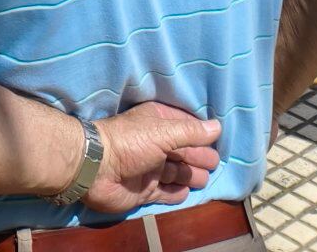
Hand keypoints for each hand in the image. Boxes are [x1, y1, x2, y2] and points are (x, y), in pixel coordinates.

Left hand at [85, 103, 220, 211]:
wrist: (98, 168)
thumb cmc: (130, 142)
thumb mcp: (162, 132)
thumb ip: (190, 132)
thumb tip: (217, 127)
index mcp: (156, 123)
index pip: (184, 126)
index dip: (200, 132)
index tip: (218, 138)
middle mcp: (154, 144)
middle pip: (182, 151)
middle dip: (198, 156)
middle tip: (215, 162)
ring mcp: (149, 168)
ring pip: (175, 172)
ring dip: (190, 175)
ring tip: (205, 178)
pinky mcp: (144, 190)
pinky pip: (164, 192)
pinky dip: (175, 192)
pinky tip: (185, 192)